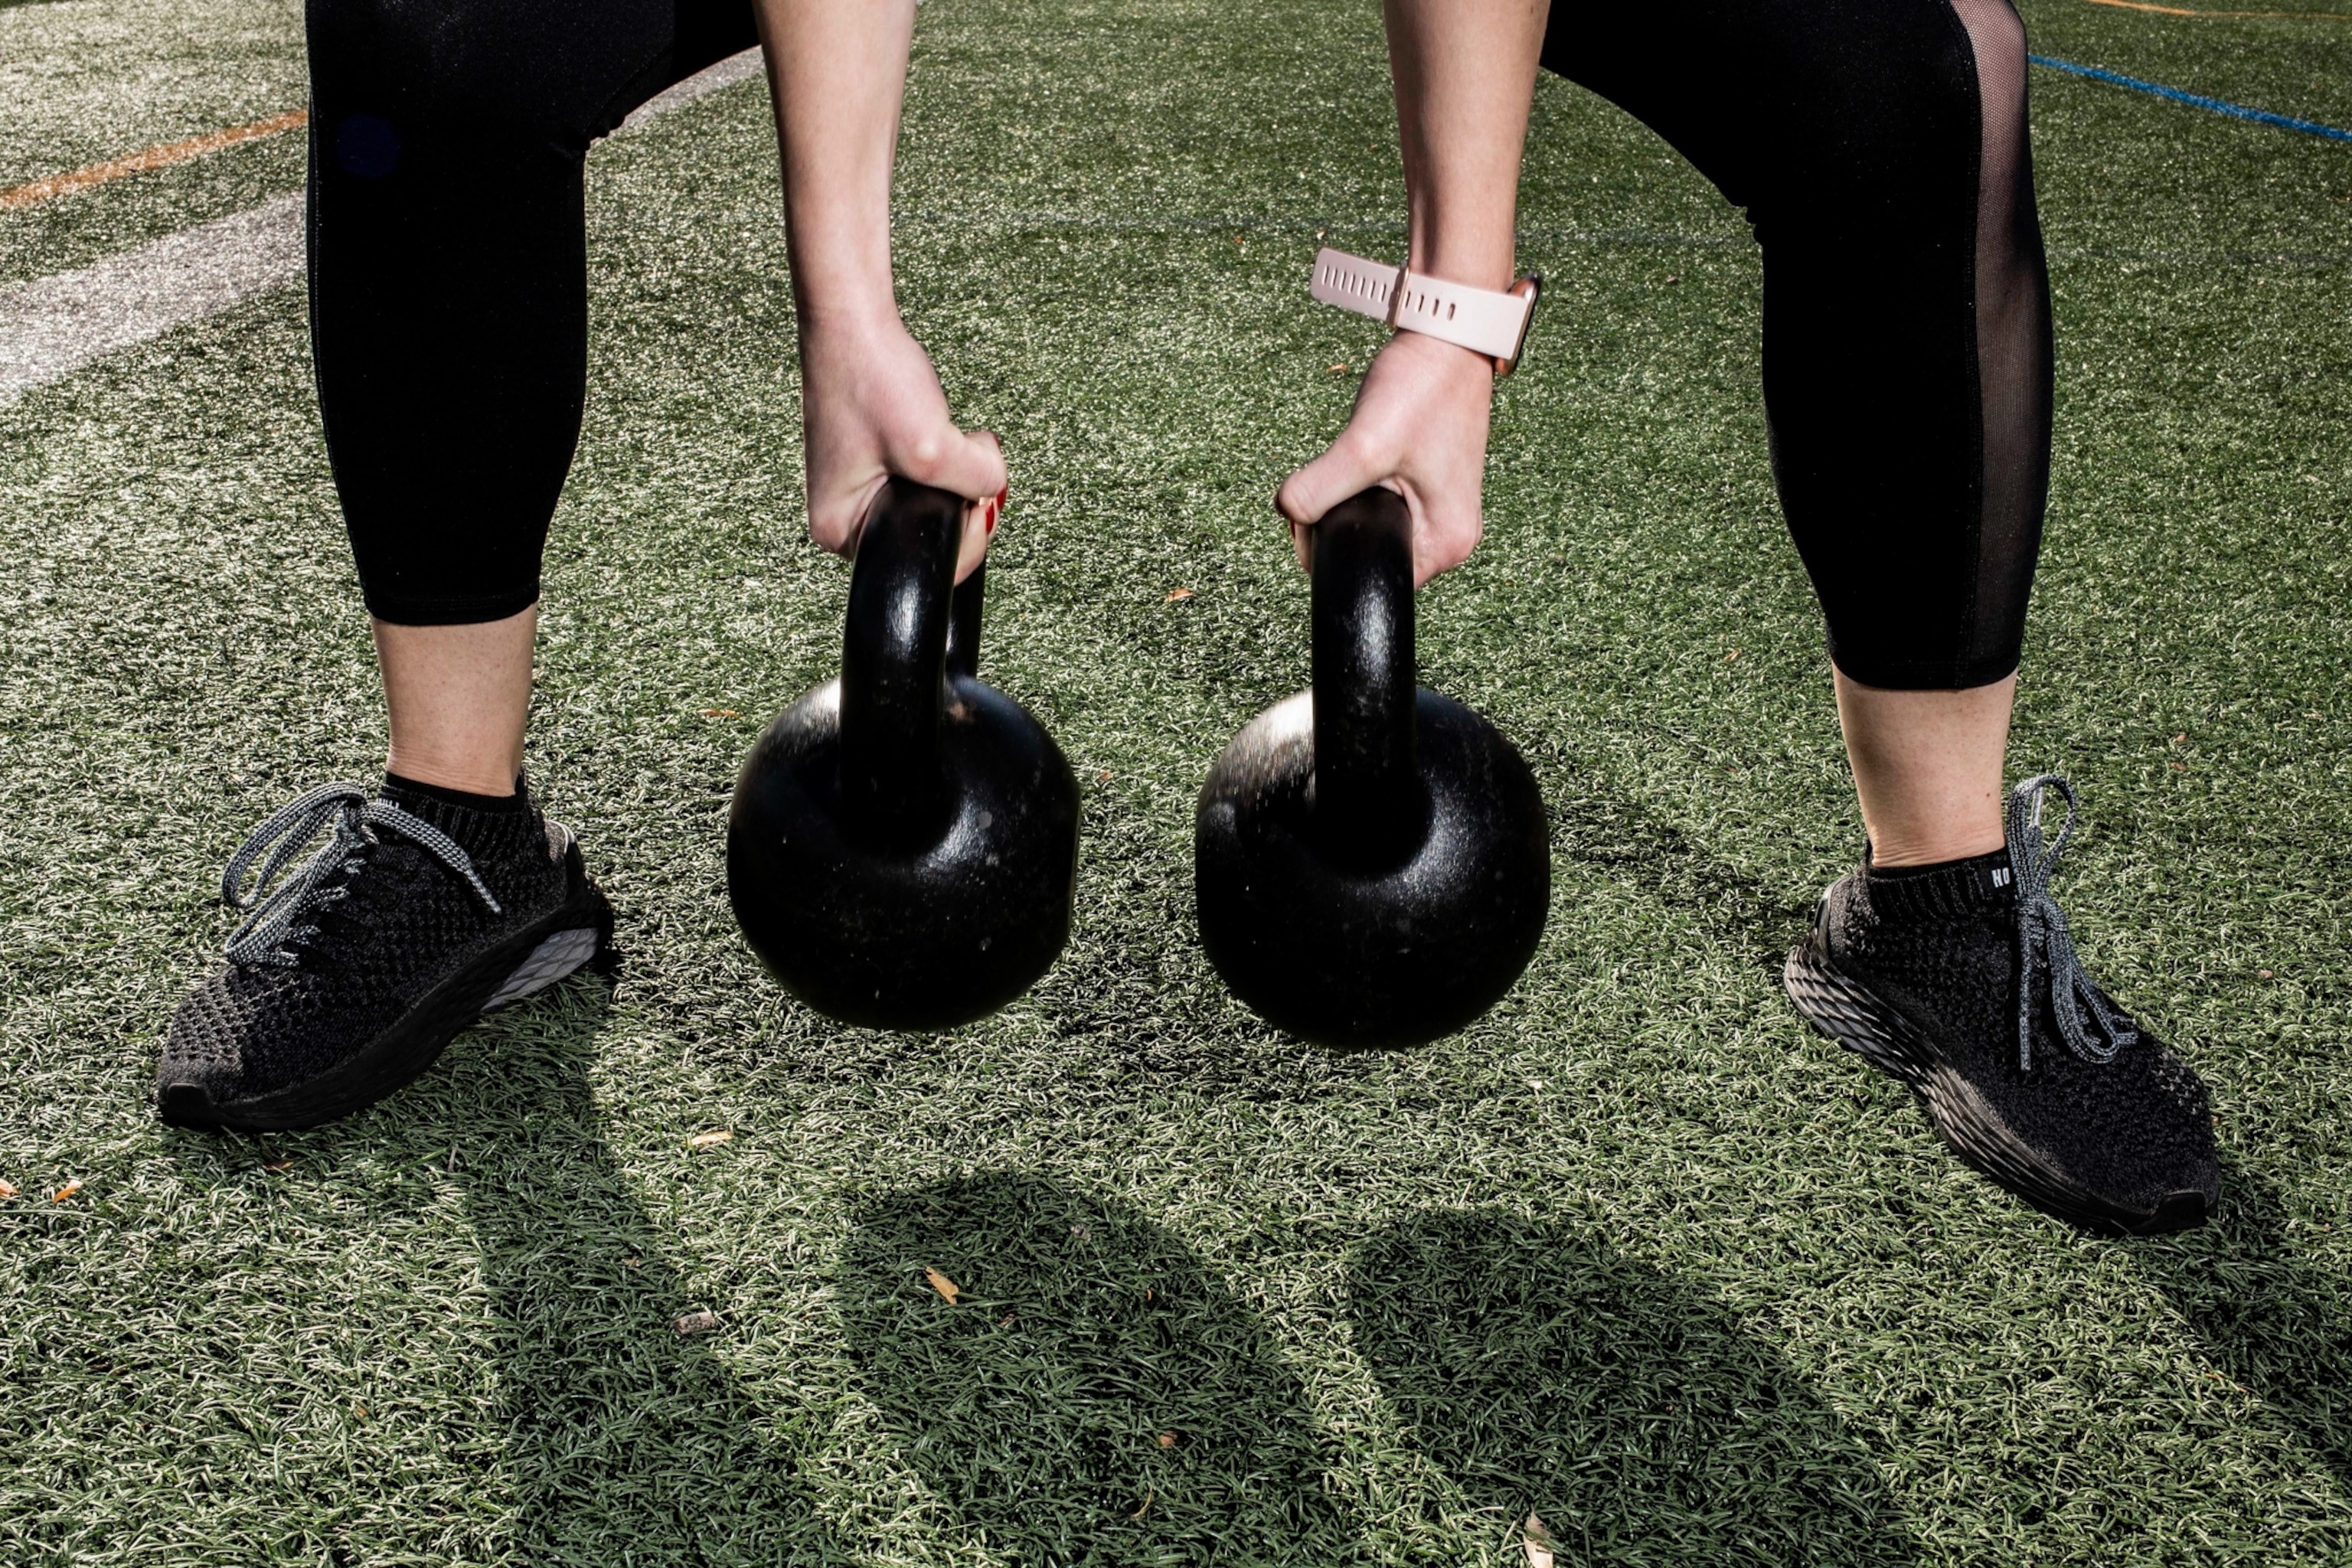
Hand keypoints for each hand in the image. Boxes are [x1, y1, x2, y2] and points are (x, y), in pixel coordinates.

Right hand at [799, 314, 1007, 580]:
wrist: (851, 318)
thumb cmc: (869, 376)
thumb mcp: (931, 443)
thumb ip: (976, 481)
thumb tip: (996, 489)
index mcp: (840, 528)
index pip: (922, 563)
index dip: (966, 535)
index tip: (979, 497)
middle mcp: (844, 516)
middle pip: (931, 536)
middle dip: (963, 501)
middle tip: (970, 459)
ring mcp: (860, 488)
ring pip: (935, 504)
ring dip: (957, 475)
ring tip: (952, 436)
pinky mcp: (876, 461)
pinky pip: (928, 478)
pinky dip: (945, 456)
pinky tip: (939, 426)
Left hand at [1274, 328, 1495, 585]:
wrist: (1447, 337)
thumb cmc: (1423, 388)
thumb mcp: (1365, 445)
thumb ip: (1320, 488)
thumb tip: (1288, 513)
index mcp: (1447, 544)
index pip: (1372, 575)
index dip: (1331, 551)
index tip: (1314, 514)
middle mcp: (1450, 537)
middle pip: (1369, 553)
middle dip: (1336, 524)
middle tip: (1328, 478)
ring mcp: (1440, 512)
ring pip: (1369, 526)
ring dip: (1345, 502)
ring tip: (1352, 460)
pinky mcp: (1428, 489)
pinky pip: (1378, 504)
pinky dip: (1358, 486)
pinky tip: (1361, 457)